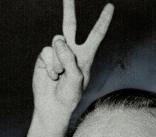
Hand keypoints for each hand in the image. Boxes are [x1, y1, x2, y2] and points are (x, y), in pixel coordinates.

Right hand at [26, 0, 113, 136]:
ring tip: (60, 76)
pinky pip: (47, 52)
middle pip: (69, 25)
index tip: (110, 7)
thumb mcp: (76, 79)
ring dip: (59, 61)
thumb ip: (70, 59)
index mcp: (86, 57)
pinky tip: (52, 77)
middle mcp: (71, 52)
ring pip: (57, 43)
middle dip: (68, 9)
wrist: (52, 107)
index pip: (96, 35)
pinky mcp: (45, 58)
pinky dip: (50, 66)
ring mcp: (57, 54)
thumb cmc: (69, 97)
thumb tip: (58, 41)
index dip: (102, 21)